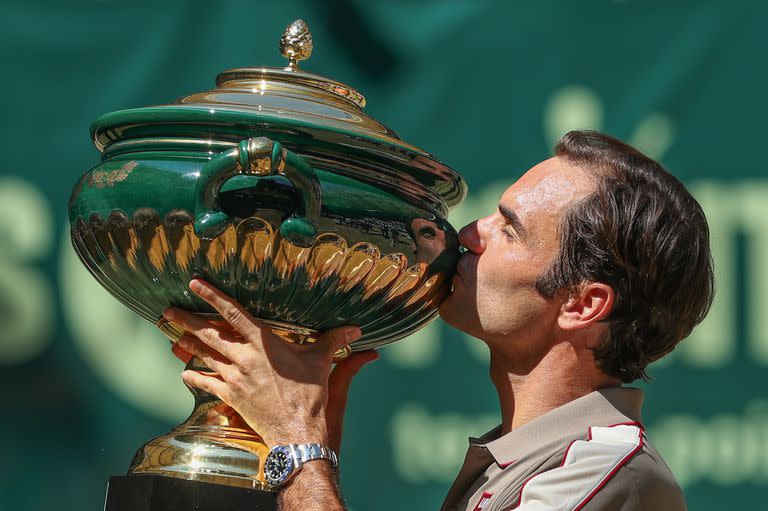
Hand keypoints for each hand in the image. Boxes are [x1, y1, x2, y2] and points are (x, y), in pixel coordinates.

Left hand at [165, 278, 376, 450]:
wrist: (297, 431)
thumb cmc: (310, 394)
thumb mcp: (322, 361)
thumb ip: (334, 340)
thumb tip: (355, 329)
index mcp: (264, 343)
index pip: (234, 313)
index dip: (213, 296)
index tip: (195, 283)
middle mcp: (244, 358)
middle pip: (209, 333)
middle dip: (186, 320)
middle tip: (168, 310)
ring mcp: (234, 378)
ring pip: (203, 356)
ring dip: (186, 344)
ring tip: (171, 334)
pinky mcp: (230, 397)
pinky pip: (205, 385)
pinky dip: (193, 378)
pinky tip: (185, 374)